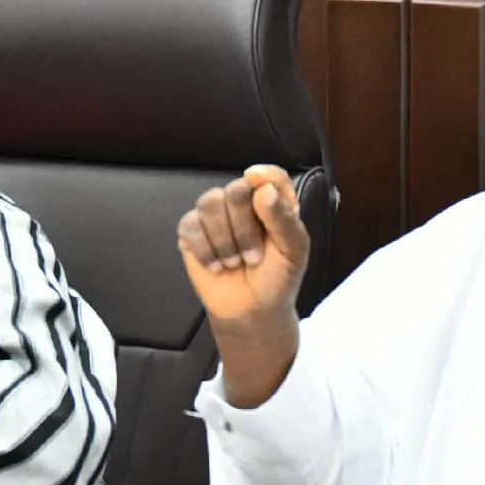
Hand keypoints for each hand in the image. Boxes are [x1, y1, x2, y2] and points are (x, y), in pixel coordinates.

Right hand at [176, 165, 310, 407]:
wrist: (252, 310)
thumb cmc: (277, 278)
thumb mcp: (293, 250)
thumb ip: (283, 218)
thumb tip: (263, 188)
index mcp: (272, 202)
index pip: (269, 176)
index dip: (263, 174)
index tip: (255, 180)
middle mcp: (242, 202)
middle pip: (235, 190)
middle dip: (244, 228)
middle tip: (254, 257)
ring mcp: (214, 215)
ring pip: (209, 203)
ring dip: (224, 241)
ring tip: (235, 263)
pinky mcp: (191, 231)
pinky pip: (190, 225)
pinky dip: (204, 250)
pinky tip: (216, 266)